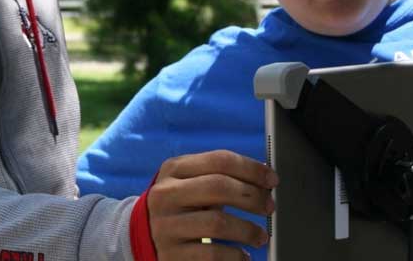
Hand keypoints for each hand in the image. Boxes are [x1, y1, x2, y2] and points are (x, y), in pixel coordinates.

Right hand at [147, 150, 277, 259]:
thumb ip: (219, 175)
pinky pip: (212, 255)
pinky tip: (243, 255)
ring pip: (218, 223)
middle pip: (219, 187)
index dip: (251, 169)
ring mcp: (166, 226)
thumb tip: (263, 179)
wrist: (141, 235)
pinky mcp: (170, 255)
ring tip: (261, 236)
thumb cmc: (178, 205)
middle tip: (269, 207)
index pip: (219, 160)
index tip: (272, 180)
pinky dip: (235, 255)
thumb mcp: (189, 182)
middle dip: (252, 197)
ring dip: (248, 230)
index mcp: (174, 169)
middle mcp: (166, 195)